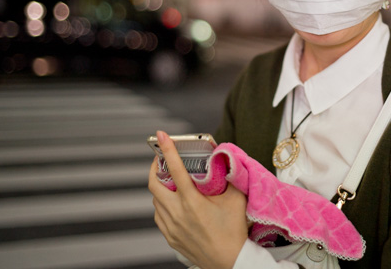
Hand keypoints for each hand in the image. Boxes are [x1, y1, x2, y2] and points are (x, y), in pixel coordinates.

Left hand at [148, 131, 247, 268]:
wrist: (230, 262)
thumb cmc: (234, 231)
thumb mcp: (236, 200)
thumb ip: (230, 177)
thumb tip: (226, 160)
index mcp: (192, 201)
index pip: (175, 169)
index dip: (167, 149)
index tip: (161, 135)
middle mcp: (177, 213)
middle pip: (154, 184)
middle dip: (155, 168)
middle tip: (162, 160)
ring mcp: (171, 227)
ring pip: (155, 201)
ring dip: (160, 188)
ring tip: (171, 182)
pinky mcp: (170, 237)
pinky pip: (159, 216)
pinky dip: (162, 205)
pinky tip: (173, 203)